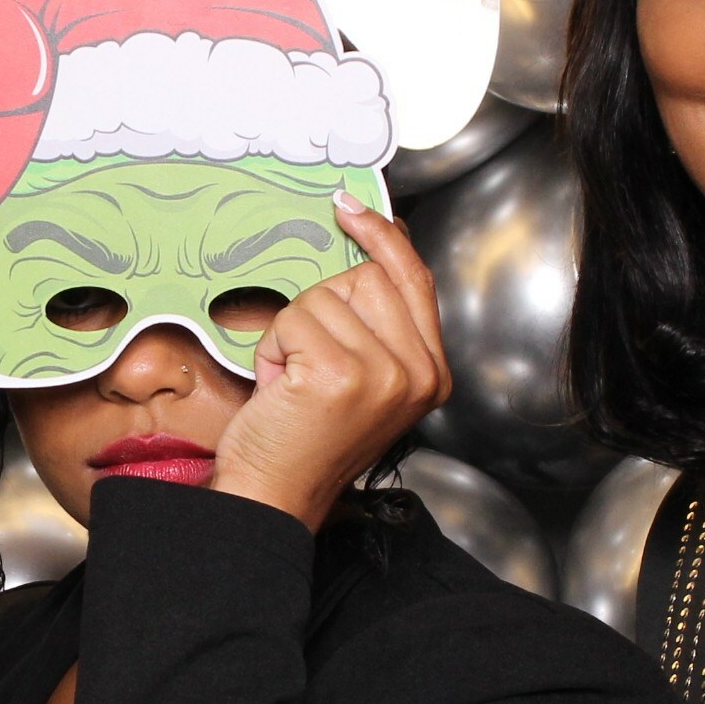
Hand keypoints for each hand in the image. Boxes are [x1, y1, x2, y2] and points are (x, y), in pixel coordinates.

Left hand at [209, 194, 451, 530]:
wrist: (276, 495)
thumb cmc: (306, 440)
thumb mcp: (364, 379)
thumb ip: (378, 326)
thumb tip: (366, 255)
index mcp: (431, 372)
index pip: (415, 279)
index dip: (383, 238)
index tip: (351, 208)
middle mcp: (418, 372)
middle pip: (366, 279)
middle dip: (322, 308)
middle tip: (309, 362)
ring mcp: (384, 373)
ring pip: (324, 297)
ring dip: (293, 333)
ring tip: (295, 381)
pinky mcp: (341, 373)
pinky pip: (293, 318)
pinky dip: (273, 347)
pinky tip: (281, 386)